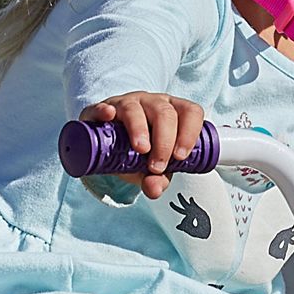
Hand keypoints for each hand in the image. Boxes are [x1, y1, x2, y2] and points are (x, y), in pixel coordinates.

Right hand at [79, 93, 205, 199]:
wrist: (112, 149)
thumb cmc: (141, 154)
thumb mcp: (152, 169)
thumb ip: (157, 180)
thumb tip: (154, 190)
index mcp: (173, 113)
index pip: (190, 112)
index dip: (189, 133)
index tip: (180, 157)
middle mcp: (153, 103)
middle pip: (165, 113)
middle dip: (164, 141)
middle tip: (157, 166)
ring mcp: (127, 104)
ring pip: (135, 109)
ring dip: (139, 129)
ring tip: (141, 150)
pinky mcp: (104, 109)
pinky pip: (103, 106)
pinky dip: (104, 111)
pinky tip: (109, 116)